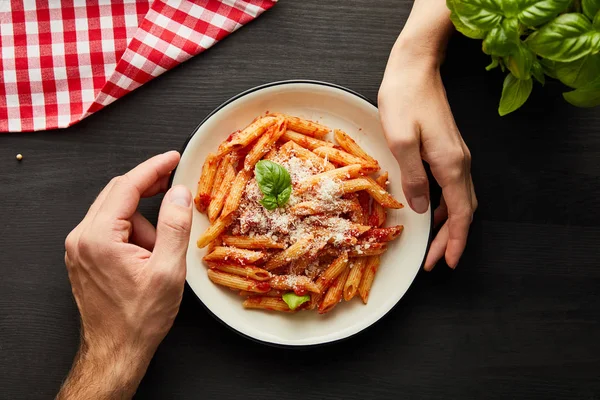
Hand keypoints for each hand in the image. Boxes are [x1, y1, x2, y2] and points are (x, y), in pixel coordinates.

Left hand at [58, 151, 191, 398]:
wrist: (116, 350)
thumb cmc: (140, 317)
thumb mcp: (167, 270)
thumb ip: (174, 226)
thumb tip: (179, 193)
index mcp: (99, 237)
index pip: (127, 187)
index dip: (154, 168)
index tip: (173, 158)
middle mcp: (82, 237)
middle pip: (118, 194)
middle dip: (150, 189)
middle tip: (177, 187)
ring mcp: (80, 247)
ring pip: (116, 213)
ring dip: (143, 222)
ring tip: (160, 254)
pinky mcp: (85, 257)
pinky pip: (111, 229)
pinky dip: (134, 233)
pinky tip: (147, 256)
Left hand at [378, 45, 476, 270]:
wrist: (415, 68)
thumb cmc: (405, 99)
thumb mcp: (402, 141)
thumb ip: (414, 177)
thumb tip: (424, 208)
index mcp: (450, 164)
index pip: (460, 213)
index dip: (456, 241)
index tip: (449, 263)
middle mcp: (459, 162)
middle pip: (464, 211)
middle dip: (452, 239)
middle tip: (437, 262)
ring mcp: (455, 155)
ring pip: (460, 200)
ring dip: (449, 225)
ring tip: (435, 245)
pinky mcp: (447, 150)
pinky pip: (452, 186)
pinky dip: (446, 206)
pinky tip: (433, 212)